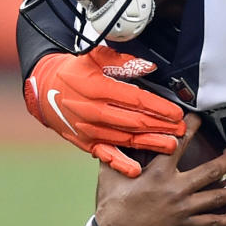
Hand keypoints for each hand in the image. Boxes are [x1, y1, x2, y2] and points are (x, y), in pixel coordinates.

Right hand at [24, 47, 186, 176]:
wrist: (43, 90)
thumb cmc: (73, 72)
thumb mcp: (94, 56)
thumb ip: (122, 61)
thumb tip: (148, 66)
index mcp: (97, 88)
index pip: (134, 100)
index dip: (158, 107)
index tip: (176, 113)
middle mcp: (92, 111)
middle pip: (134, 121)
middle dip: (160, 127)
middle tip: (181, 130)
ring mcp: (89, 129)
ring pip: (124, 139)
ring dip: (150, 143)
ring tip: (171, 145)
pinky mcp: (85, 142)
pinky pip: (105, 154)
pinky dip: (120, 163)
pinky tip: (136, 169)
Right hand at [94, 117, 225, 225]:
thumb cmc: (112, 206)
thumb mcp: (110, 175)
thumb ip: (117, 154)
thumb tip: (115, 135)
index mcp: (158, 173)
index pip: (179, 143)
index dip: (191, 127)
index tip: (199, 118)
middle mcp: (175, 189)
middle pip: (211, 171)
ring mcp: (183, 209)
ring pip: (217, 198)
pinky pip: (210, 223)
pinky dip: (224, 220)